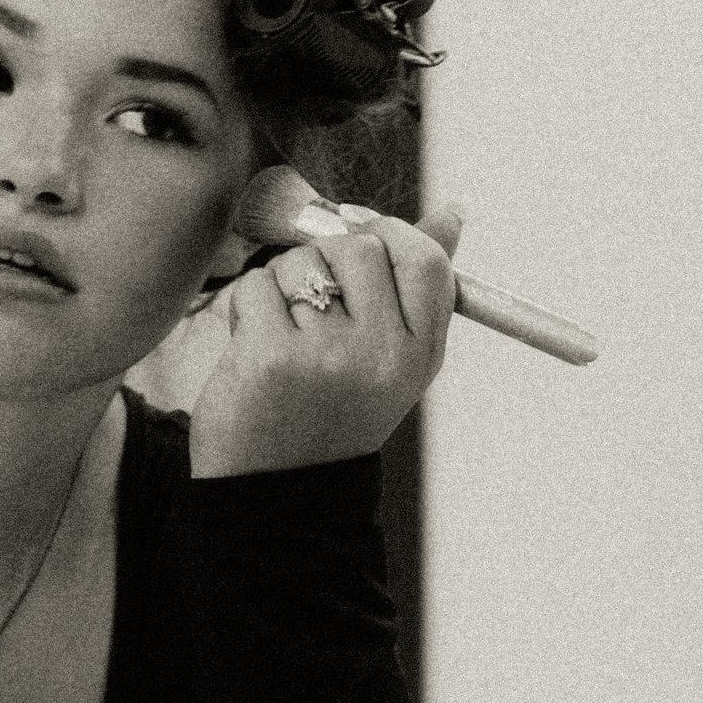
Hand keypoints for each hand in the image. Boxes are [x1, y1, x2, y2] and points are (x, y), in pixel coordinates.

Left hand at [187, 205, 462, 476]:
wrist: (274, 492)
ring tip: (285, 338)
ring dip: (283, 286)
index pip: (426, 260)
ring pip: (301, 263)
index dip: (390, 232)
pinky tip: (254, 345)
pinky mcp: (271, 359)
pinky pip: (258, 286)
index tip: (359, 232)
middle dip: (326, 260)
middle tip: (314, 305)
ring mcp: (327, 358)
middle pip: (359, 249)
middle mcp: (382, 357)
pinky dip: (248, 306)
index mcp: (421, 356)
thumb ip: (418, 284)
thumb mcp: (390, 357)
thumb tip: (454, 210)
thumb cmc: (332, 412)